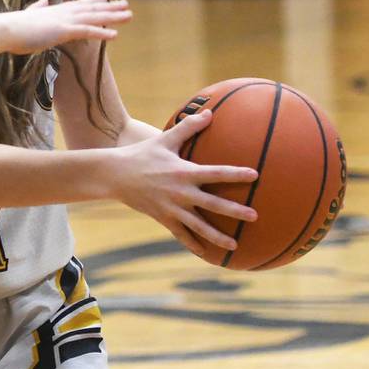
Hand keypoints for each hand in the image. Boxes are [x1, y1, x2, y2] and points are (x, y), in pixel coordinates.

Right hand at [2, 0, 131, 54]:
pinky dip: (102, 32)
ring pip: (94, 18)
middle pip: (91, 9)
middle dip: (110, 8)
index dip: (94, 2)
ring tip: (129, 16)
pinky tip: (115, 35)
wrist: (4, 30)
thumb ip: (36, 8)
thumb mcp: (28, 15)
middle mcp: (63, 12)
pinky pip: (88, 31)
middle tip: (126, 5)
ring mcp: (64, 21)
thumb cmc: (12, 27)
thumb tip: (41, 0)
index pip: (78, 4)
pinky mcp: (63, 31)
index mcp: (54, 10)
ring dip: (113, 17)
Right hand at [111, 109, 258, 256]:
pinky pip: (181, 234)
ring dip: (217, 236)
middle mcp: (180, 192)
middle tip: (254, 216)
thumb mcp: (164, 139)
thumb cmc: (141, 155)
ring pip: (199, 226)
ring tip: (235, 245)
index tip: (255, 175)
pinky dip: (194, 245)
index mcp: (184, 172)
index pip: (215, 173)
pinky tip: (207, 255)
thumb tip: (209, 113)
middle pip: (212, 204)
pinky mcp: (163, 218)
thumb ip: (188, 128)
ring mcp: (171, 208)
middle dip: (234, 211)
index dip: (235, 174)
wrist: (114, 175)